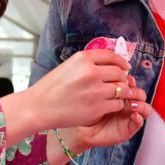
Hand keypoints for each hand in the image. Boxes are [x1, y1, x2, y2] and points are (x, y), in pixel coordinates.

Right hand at [3, 50, 131, 134]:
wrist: (38, 107)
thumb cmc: (51, 88)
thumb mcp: (68, 66)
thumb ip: (87, 64)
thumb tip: (108, 65)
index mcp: (83, 59)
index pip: (111, 56)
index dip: (121, 61)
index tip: (125, 67)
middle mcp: (91, 72)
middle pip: (119, 72)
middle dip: (123, 78)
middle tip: (122, 83)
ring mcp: (96, 90)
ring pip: (121, 89)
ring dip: (122, 92)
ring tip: (119, 95)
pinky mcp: (97, 108)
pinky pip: (117, 104)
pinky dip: (117, 105)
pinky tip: (111, 105)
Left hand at [65, 77, 150, 150]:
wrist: (78, 129)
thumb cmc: (83, 108)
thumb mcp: (90, 91)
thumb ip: (101, 79)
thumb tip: (108, 64)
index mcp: (119, 92)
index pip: (131, 83)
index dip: (130, 80)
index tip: (125, 78)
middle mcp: (126, 103)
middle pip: (140, 93)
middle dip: (135, 91)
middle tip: (128, 90)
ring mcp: (129, 115)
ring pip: (145, 107)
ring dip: (140, 103)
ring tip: (131, 104)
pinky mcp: (128, 128)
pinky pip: (139, 123)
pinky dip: (139, 118)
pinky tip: (134, 115)